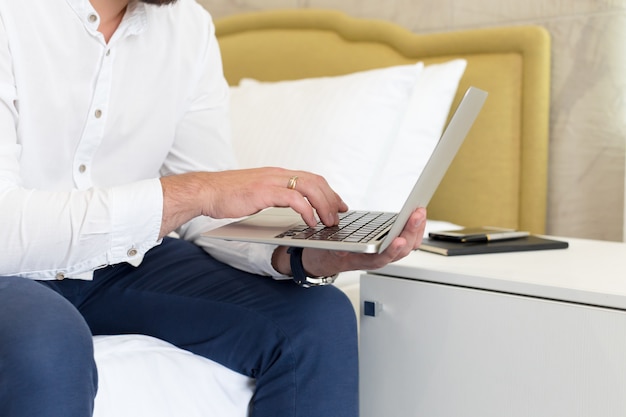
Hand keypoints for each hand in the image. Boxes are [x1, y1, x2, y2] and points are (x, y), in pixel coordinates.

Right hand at [159, 168, 347, 237]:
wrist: (206, 191)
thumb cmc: (227, 195)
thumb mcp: (257, 193)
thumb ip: (274, 195)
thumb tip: (289, 205)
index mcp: (277, 174)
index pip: (311, 178)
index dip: (328, 191)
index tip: (339, 205)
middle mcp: (277, 174)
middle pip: (315, 181)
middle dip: (332, 198)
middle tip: (340, 215)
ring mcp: (271, 181)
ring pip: (309, 188)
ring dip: (324, 205)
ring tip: (329, 221)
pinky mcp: (264, 192)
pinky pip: (294, 199)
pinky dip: (307, 210)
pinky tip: (311, 222)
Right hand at [272, 208, 427, 276]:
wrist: (326, 258)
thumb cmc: (326, 253)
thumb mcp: (324, 249)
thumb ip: (334, 248)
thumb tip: (341, 249)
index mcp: (362, 260)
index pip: (382, 258)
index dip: (392, 250)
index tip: (399, 239)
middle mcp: (377, 258)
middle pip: (401, 249)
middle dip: (411, 231)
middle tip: (417, 214)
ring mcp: (385, 252)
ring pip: (407, 245)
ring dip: (415, 229)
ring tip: (419, 211)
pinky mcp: (388, 244)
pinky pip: (405, 238)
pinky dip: (412, 227)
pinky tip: (415, 215)